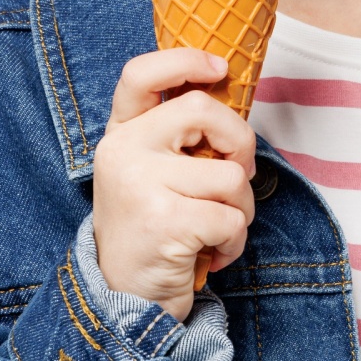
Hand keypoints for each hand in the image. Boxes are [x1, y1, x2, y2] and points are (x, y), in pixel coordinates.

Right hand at [91, 47, 256, 318]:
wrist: (123, 300)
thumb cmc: (151, 233)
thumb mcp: (150, 176)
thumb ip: (176, 141)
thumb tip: (230, 105)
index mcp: (120, 135)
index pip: (141, 75)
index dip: (184, 60)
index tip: (219, 68)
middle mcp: (123, 152)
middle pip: (204, 111)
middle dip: (241, 143)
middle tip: (241, 177)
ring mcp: (141, 184)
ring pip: (230, 174)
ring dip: (241, 210)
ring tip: (216, 231)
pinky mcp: (165, 221)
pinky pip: (231, 217)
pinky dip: (234, 242)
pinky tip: (211, 255)